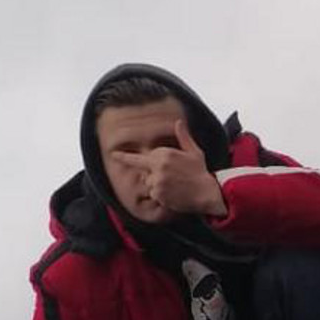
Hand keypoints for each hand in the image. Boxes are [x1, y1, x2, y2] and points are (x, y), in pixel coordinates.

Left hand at [112, 120, 226, 216]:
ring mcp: (157, 181)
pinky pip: (153, 195)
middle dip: (154, 175)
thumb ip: (183, 137)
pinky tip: (173, 195)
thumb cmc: (200, 172)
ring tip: (174, 186)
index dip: (124, 157)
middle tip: (172, 179)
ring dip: (158, 186)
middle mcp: (158, 166)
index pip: (139, 157)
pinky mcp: (159, 194)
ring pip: (149, 184)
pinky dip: (161, 197)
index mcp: (164, 154)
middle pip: (145, 172)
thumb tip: (179, 122)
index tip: (113, 155)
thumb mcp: (194, 152)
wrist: (207, 193)